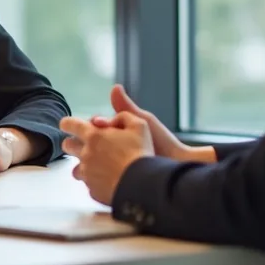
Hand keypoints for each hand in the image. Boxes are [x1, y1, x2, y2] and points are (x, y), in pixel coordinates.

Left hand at [60, 112, 153, 204]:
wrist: (141, 185)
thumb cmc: (139, 153)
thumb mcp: (139, 125)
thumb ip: (123, 116)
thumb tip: (113, 119)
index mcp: (94, 136)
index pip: (70, 124)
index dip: (68, 123)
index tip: (68, 125)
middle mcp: (86, 154)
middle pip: (68, 146)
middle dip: (73, 143)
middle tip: (87, 144)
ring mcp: (87, 174)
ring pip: (76, 168)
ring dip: (84, 164)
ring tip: (100, 165)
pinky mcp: (92, 190)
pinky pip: (89, 183)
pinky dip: (95, 180)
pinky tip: (109, 179)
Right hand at [90, 85, 212, 162]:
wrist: (175, 164)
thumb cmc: (162, 142)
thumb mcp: (142, 121)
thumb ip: (125, 106)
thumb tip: (114, 87)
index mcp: (119, 131)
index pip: (96, 125)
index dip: (93, 124)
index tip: (96, 123)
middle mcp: (115, 146)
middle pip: (93, 141)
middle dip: (89, 139)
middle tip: (91, 138)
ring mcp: (115, 162)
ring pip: (94, 157)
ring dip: (90, 156)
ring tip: (92, 155)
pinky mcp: (117, 177)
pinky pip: (101, 173)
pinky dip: (97, 171)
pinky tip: (97, 170)